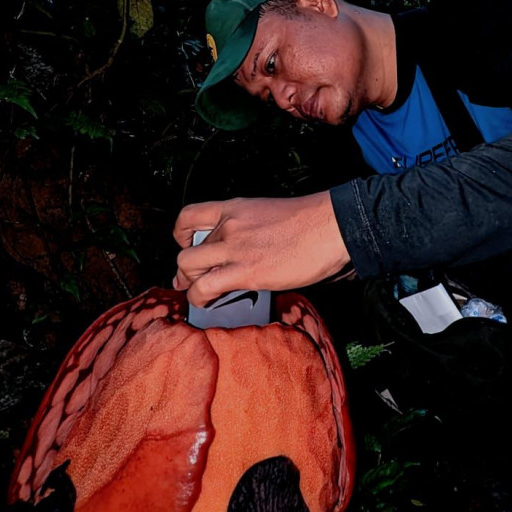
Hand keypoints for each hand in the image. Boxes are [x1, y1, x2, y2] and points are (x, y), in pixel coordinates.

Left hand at [173, 192, 351, 305]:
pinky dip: (199, 298)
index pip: (189, 215)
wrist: (330, 226)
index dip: (181, 234)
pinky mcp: (245, 272)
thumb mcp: (270, 214)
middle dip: (186, 269)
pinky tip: (208, 302)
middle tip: (193, 280)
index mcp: (235, 208)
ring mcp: (235, 248)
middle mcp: (229, 225)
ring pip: (186, 266)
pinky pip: (204, 287)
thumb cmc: (310, 222)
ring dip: (189, 283)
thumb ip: (250, 228)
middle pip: (187, 249)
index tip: (187, 245)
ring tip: (201, 292)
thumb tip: (243, 250)